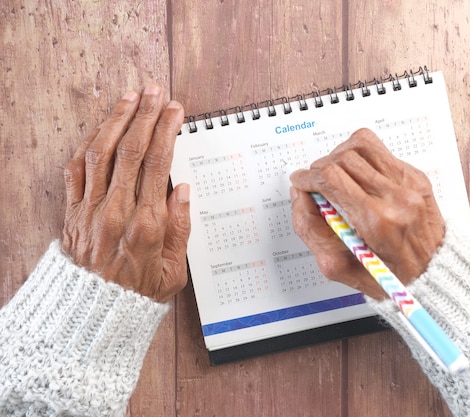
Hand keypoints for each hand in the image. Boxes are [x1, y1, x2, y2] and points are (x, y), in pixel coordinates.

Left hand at [62, 85, 190, 301]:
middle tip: (155, 92)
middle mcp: (117, 211)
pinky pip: (76, 170)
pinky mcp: (73, 212)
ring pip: (101, 152)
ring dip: (116, 120)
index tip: (175, 111)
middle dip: (145, 115)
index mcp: (147, 224)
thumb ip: (180, 229)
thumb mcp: (174, 271)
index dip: (167, 131)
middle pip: (131, 150)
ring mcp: (91, 209)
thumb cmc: (138, 293)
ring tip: (129, 98)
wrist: (94, 312)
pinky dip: (88, 144)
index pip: (159, 164)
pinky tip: (100, 128)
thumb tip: (182, 190)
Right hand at [289, 128, 444, 299]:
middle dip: (320, 167)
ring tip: (335, 173)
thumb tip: (299, 195)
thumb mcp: (338, 266)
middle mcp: (396, 197)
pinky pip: (382, 152)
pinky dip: (362, 159)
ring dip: (340, 155)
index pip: (331, 178)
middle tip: (315, 183)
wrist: (432, 275)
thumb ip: (310, 229)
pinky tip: (358, 177)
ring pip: (363, 144)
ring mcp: (409, 183)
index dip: (308, 177)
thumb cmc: (388, 276)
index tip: (301, 183)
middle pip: (344, 157)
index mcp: (376, 221)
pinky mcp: (416, 177)